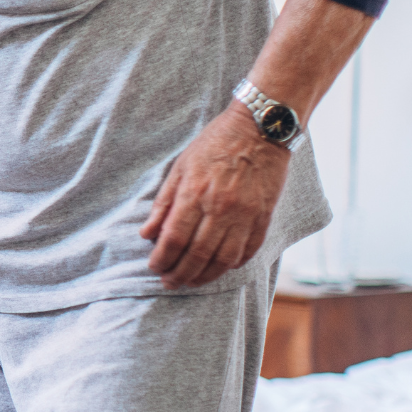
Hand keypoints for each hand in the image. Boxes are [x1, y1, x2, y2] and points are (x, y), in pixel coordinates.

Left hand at [140, 103, 290, 287]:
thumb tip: (147, 234)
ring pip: (224, 259)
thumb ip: (163, 202)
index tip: (154, 267)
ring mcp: (245, 214)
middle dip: (180, 274)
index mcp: (195, 193)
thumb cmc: (214, 144)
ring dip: (205, 276)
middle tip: (169, 283)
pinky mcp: (264, 216)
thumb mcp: (180, 166)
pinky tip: (221, 268)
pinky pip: (249, 250)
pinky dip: (234, 265)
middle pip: (197, 254)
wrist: (260, 129)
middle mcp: (220, 208)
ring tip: (192, 282)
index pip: (174, 238)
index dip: (162, 258)